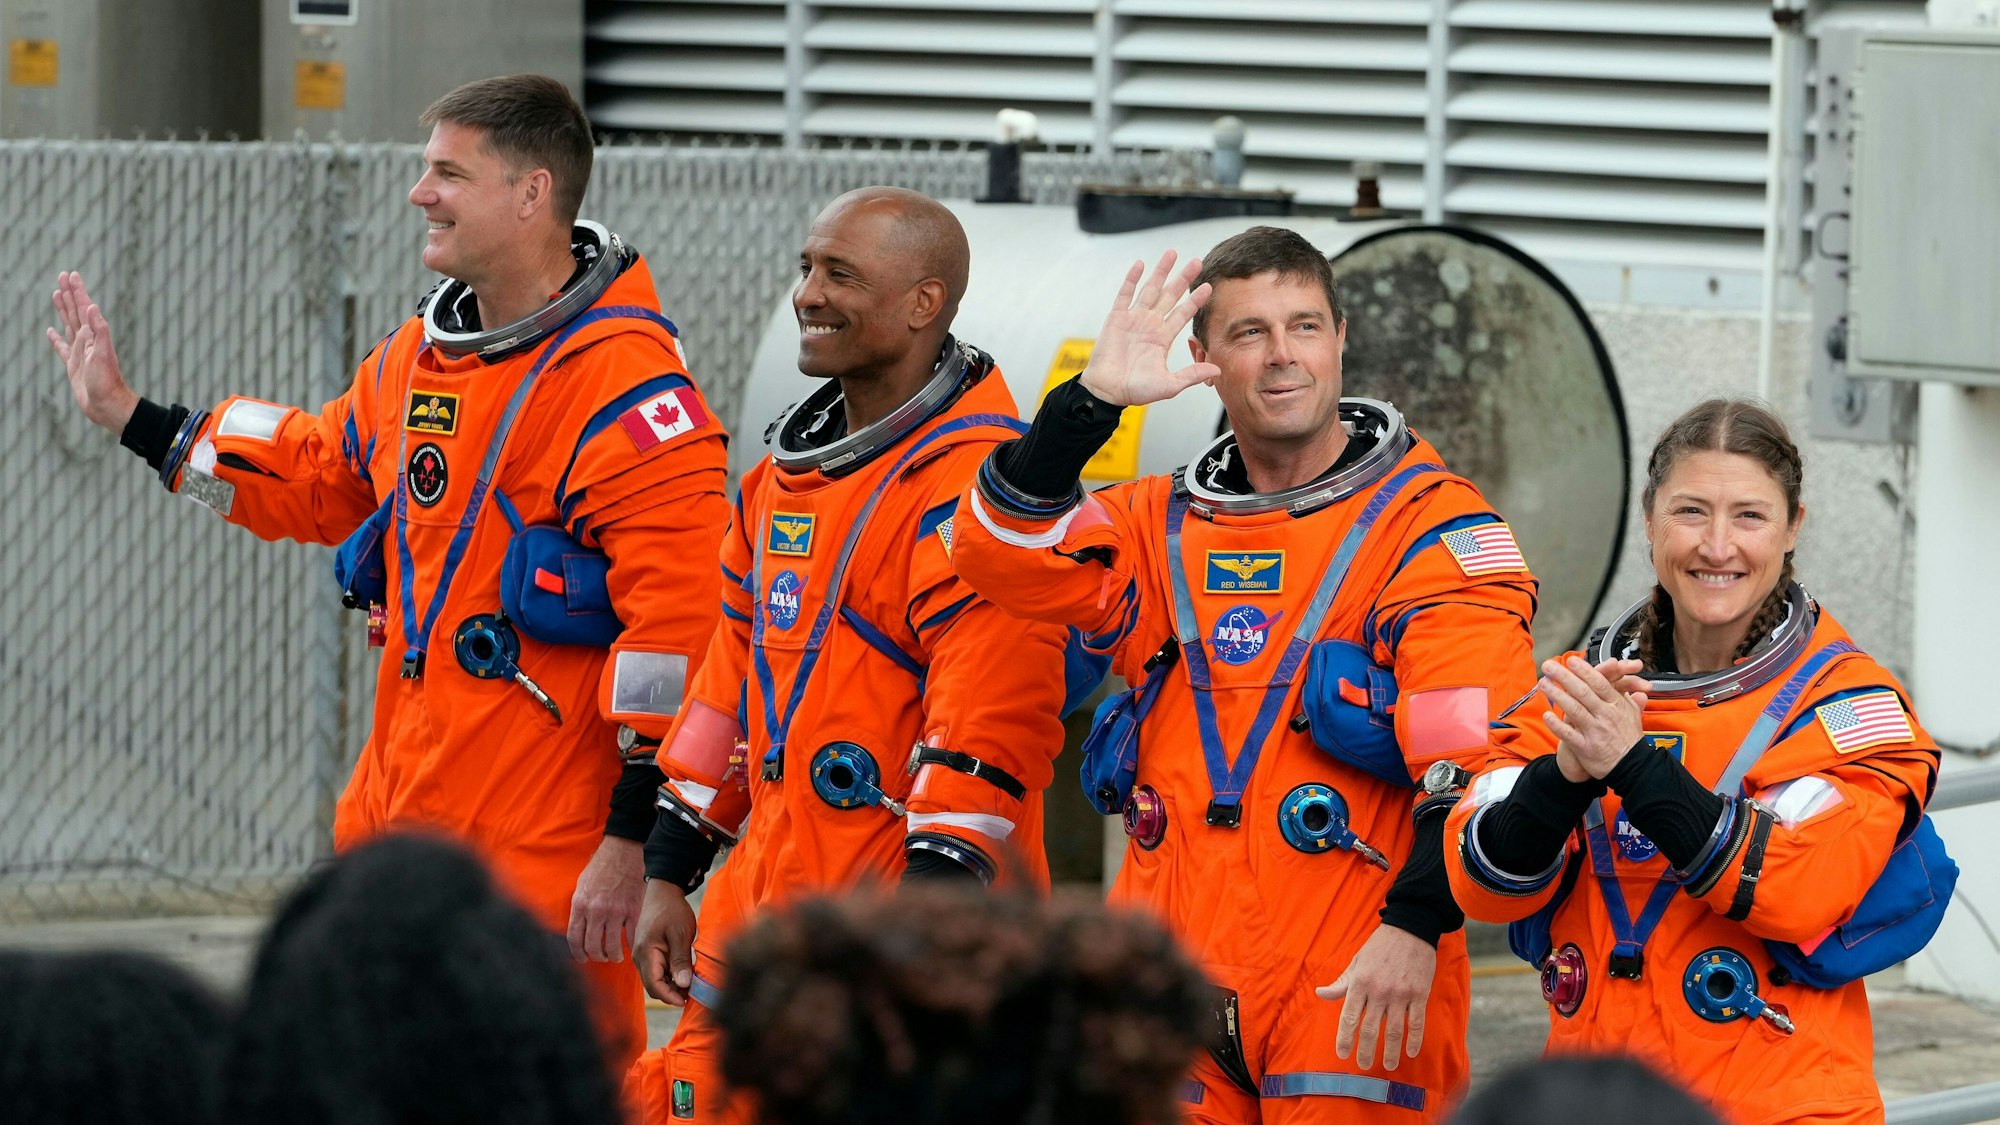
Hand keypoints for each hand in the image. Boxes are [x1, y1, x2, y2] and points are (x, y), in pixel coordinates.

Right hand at [47, 272, 139, 433]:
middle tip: (62, 276)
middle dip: (69, 294)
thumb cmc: (107, 382)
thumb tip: (92, 307)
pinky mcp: (73, 365)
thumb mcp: (102, 354)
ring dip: (63, 310)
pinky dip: (55, 339)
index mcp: (94, 335)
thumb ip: (99, 331)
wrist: (108, 405)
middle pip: (75, 312)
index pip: (84, 307)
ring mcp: (80, 352)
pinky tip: (50, 332)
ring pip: (68, 325)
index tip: (71, 275)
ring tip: (56, 294)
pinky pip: (62, 348)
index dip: (77, 291)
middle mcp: (87, 341)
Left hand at [567, 836, 644, 962]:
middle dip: (597, 956)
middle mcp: (596, 911)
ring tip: (616, 956)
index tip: (583, 958)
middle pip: (593, 946)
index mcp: (580, 905)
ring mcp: (616, 911)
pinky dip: (630, 945)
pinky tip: (630, 947)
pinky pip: (631, 936)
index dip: (578, 953)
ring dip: (614, 955)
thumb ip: (580, 908)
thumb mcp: (582, 886)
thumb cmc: (602, 867)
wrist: (623, 851)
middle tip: (602, 957)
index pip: (574, 938)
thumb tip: (580, 928)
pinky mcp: (633, 909)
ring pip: (612, 945)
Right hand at [634, 878, 698, 1005]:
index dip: (670, 996)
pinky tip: (684, 973)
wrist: (663, 892)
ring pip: (655, 980)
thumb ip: (681, 959)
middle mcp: (639, 957)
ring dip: (671, 986)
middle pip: (653, 986)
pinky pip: (657, 971)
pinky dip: (669, 976)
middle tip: (692, 993)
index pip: (654, 985)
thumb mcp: (680, 933)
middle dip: (671, 993)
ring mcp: (642, 955)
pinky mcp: (648, 953)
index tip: (686, 1000)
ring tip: (691, 984)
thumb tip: (684, 984)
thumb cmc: (672, 910)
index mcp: (645, 953)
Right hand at [1076, 250, 1219, 407]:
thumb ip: (1191, 375)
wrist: (1108, 391)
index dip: (1195, 300)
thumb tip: (1217, 369)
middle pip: (1170, 295)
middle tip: (1196, 262)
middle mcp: (1150, 324)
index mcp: (1162, 337)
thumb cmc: (1135, 390)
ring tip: (1172, 254)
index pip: (1182, 313)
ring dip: (1161, 272)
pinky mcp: (1116, 318)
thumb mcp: (1169, 384)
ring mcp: (1133, 318)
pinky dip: (1132, 279)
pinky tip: (1140, 265)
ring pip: (1150, 289)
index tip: (1208, 287)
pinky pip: (1125, 294)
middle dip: (1183, 278)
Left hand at [1315, 924, 1436, 1071]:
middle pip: (1370, 1029)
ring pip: (1394, 1031)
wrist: (1410, 928)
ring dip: (1390, 1052)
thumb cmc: (1379, 947)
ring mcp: (1401, 994)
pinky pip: (1416, 1023)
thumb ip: (1341, 983)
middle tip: (1362, 1065)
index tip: (1341, 1054)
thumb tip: (1320, 993)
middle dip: (1364, 1051)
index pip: (1349, 1017)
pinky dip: (1414, 1040)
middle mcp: (1379, 991)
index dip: (1344, 1038)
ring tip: (1387, 1066)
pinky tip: (1411, 1052)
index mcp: (1360, 982)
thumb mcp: (1356, 962)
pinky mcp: (1420, 994)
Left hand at [1540, 657, 1649, 780]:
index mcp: (1616, 706)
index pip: (1600, 684)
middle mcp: (1605, 716)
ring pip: (1574, 709)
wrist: (1631, 768)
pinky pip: (1568, 734)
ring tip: (1543, 683)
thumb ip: (1629, 698)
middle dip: (1565, 677)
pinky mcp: (1585, 747)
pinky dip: (1557, 725)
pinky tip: (1546, 715)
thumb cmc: (1629, 739)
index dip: (1585, 671)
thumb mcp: (1634, 716)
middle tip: (1549, 666)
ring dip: (1557, 695)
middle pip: (1583, 692)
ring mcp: (1594, 731)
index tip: (1571, 661)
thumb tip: (1634, 684)